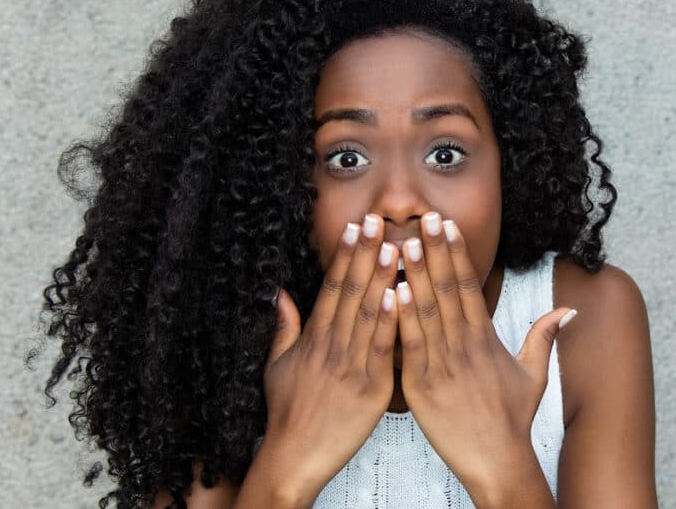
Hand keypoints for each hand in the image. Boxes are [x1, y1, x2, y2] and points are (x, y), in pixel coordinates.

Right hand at [261, 213, 398, 497]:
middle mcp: (331, 347)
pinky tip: (399, 296)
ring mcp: (350, 366)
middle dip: (365, 253)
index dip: (344, 255)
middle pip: (350, 291)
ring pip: (367, 314)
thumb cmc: (286, 413)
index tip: (355, 227)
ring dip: (382, 277)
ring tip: (395, 245)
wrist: (294, 456)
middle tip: (378, 220)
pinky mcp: (369, 389)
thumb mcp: (277, 366)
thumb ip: (284, 328)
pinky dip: (388, 321)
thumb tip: (280, 294)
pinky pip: (381, 349)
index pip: (331, 287)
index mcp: (313, 339)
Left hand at [394, 212, 576, 493]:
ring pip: (427, 311)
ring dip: (415, 275)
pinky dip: (402, 318)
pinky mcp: (422, 385)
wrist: (497, 460)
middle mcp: (464, 345)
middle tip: (422, 217)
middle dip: (434, 250)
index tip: (446, 224)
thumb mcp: (534, 374)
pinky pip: (411, 345)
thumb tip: (568, 309)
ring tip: (404, 242)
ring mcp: (442, 364)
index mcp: (486, 338)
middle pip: (448, 289)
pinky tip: (392, 291)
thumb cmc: (513, 420)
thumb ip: (543, 336)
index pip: (469, 285)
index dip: (456, 252)